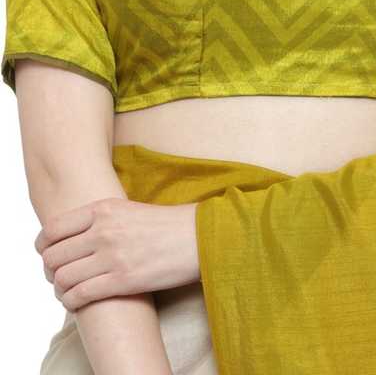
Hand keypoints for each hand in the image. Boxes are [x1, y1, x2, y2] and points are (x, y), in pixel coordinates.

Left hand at [34, 198, 200, 311]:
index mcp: (103, 209)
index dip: (43, 246)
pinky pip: (81, 295)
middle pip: (54, 256)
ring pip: (64, 278)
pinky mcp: (123, 280)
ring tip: (66, 291)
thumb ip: (99, 218)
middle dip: (50, 270)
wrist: (197, 237)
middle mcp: (103, 230)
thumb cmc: (163, 224)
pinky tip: (76, 301)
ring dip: (60, 288)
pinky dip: (71, 301)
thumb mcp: (126, 208)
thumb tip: (72, 236)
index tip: (47, 254)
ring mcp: (112, 256)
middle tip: (57, 276)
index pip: (53, 229)